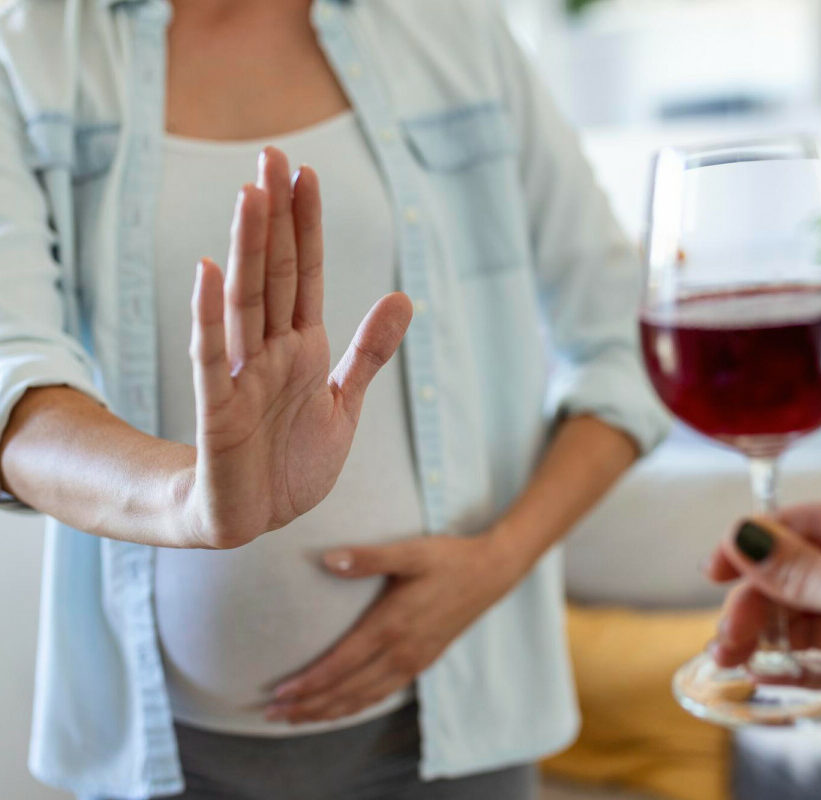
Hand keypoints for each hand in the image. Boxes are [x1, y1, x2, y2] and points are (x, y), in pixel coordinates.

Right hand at [182, 146, 411, 548]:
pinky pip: (210, 356)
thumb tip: (404, 296)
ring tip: (250, 196)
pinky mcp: (218, 410)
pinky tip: (207, 272)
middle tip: (272, 154)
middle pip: (274, 273)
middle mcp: (269, 350)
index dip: (307, 226)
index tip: (306, 174)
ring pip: (246, 301)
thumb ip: (370, 351)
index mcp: (302, 347)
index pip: (306, 273)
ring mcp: (241, 375)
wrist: (257, 516)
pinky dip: (208, 316)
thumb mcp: (344, 402)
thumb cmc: (294, 458)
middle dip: (275, 217)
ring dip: (248, 250)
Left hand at [264, 531, 524, 722]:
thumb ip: (368, 557)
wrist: (493, 572)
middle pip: (347, 691)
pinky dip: (358, 706)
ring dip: (329, 712)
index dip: (308, 684)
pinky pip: (384, 694)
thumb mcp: (410, 551)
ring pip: (365, 698)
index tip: (278, 694)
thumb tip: (326, 559)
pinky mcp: (424, 661)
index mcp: (392, 625)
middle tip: (273, 716)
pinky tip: (344, 707)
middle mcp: (401, 651)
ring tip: (299, 719)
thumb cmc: (449, 558)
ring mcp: (414, 660)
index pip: (340, 665)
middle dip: (309, 707)